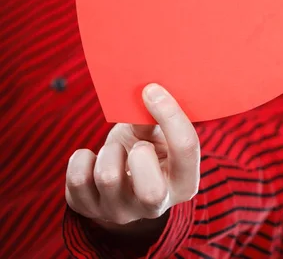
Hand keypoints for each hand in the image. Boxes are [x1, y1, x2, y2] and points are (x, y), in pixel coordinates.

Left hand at [65, 84, 199, 227]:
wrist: (119, 175)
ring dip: (110, 150)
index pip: (186, 149)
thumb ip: (156, 119)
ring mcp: (120, 212)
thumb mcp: (158, 133)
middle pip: (151, 191)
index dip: (171, 114)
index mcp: (183, 182)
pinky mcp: (88, 208)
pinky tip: (93, 158)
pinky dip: (82, 158)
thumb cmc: (145, 148)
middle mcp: (154, 206)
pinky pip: (77, 179)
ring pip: (108, 178)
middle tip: (137, 144)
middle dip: (141, 154)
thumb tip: (146, 92)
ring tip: (115, 149)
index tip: (152, 89)